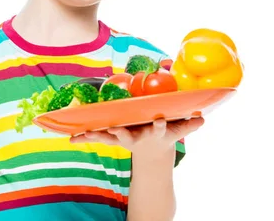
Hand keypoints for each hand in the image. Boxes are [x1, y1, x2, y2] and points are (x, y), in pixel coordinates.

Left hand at [69, 117, 204, 156]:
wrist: (151, 154)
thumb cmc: (164, 136)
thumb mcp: (177, 131)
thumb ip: (188, 125)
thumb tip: (202, 118)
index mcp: (153, 134)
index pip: (158, 128)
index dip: (158, 125)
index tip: (159, 120)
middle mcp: (137, 137)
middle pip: (127, 136)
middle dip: (120, 133)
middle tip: (113, 128)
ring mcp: (123, 139)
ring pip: (108, 138)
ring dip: (96, 136)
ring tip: (85, 134)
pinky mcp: (112, 139)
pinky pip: (97, 137)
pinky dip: (84, 138)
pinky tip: (70, 138)